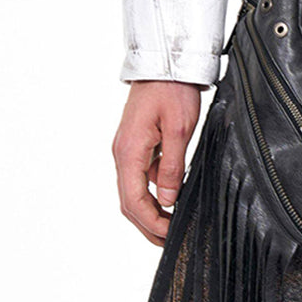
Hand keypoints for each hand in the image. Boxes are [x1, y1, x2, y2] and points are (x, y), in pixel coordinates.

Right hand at [112, 81, 203, 244]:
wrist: (166, 61)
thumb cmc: (172, 89)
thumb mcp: (179, 129)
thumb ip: (173, 167)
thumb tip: (168, 201)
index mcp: (128, 152)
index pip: (133, 201)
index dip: (150, 223)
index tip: (169, 235)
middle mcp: (123, 153)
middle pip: (129, 201)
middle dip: (148, 224)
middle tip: (169, 240)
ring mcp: (129, 149)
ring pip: (135, 190)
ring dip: (150, 210)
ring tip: (171, 224)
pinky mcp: (138, 143)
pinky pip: (142, 175)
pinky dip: (154, 192)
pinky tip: (172, 197)